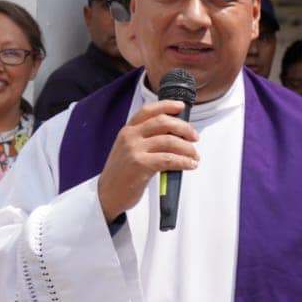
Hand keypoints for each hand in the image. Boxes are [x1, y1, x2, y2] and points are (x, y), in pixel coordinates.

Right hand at [96, 99, 198, 222]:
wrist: (107, 195)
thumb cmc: (120, 175)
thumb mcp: (127, 150)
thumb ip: (144, 139)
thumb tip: (173, 135)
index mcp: (127, 131)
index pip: (148, 111)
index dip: (167, 105)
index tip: (181, 106)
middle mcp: (130, 137)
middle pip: (163, 122)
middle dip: (184, 128)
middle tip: (194, 137)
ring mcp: (134, 150)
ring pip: (169, 141)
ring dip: (187, 148)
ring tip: (194, 156)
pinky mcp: (140, 165)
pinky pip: (169, 159)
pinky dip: (184, 161)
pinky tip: (189, 165)